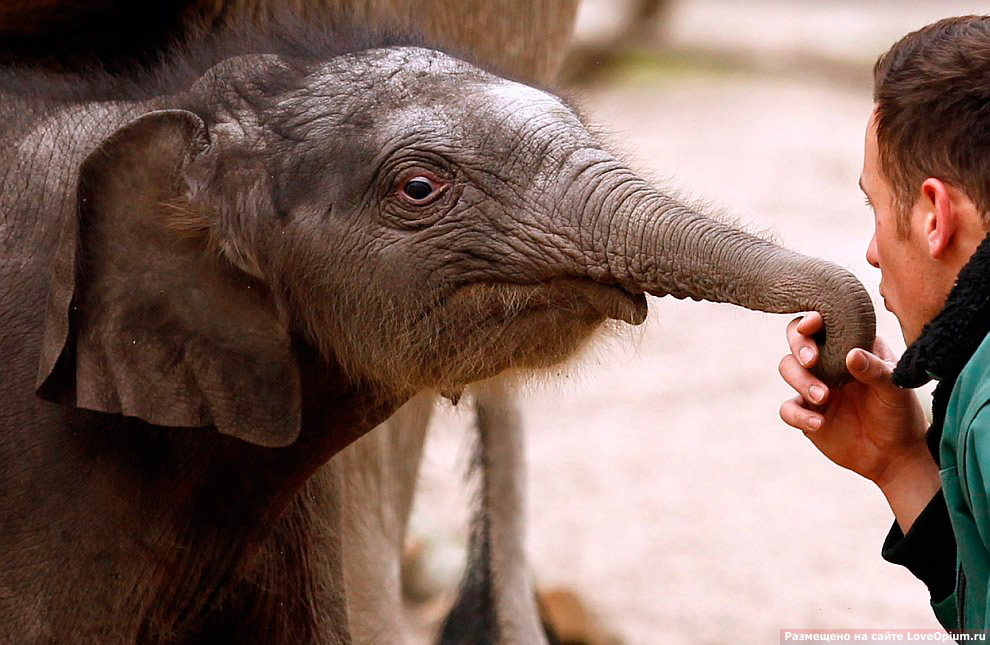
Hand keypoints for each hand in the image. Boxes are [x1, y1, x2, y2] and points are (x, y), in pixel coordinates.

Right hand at [779, 313, 937, 529]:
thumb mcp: (896, 389)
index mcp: (850, 347)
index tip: (813, 325)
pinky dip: (798, 414)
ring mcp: (813, 387)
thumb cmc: (899, 413)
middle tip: (812, 361)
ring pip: (788, 369)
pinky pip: (788, 408)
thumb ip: (875, 370)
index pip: (824, 324)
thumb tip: (851, 355)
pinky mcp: (806, 413)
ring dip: (800, 380)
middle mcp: (828, 362)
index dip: (812, 319)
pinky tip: (818, 423)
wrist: (894, 454)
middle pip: (796, 341)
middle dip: (799, 346)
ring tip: (822, 397)